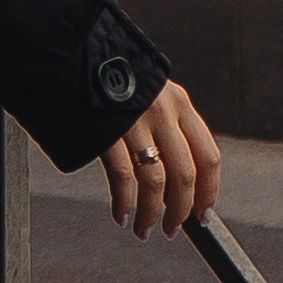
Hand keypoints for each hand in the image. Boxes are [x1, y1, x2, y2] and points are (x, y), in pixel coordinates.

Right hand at [100, 80, 220, 242]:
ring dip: (151, 214)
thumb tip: (178, 181)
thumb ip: (169, 126)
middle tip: (171, 230)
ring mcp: (135, 120)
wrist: (74, 52)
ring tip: (144, 230)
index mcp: (179, 102)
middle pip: (184, 175)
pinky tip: (122, 215)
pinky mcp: (107, 129)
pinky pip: (122, 178)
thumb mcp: (153, 93)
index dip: (208, 192)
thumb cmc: (114, 78)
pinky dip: (124, 203)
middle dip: (180, 211)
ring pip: (155, 182)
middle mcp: (163, 111)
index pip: (208, 157)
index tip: (204, 215)